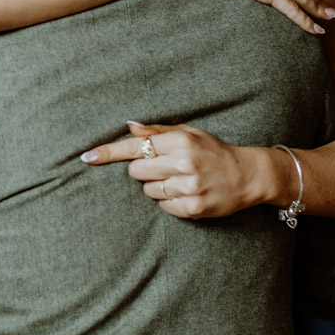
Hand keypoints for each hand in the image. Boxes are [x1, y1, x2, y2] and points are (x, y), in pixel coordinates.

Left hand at [80, 121, 271, 218]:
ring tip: (179, 179)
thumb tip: (129, 126)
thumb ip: (158, 131)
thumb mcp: (189, 133)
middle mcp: (183, 164)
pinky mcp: (192, 208)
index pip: (136, 146)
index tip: (87, 156)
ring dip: (156, 185)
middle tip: (162, 166)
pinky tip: (185, 192)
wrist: (247, 176)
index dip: (109, 152)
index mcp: (181, 141)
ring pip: (148, 190)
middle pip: (136, 171)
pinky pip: (162, 206)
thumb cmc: (214, 151)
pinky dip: (168, 199)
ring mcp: (188, 188)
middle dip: (142, 169)